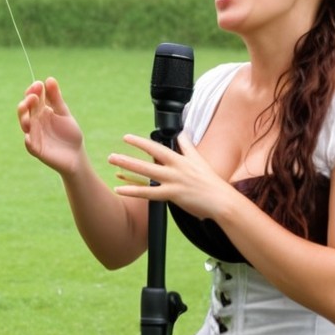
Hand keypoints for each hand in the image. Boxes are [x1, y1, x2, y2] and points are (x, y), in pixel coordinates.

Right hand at [17, 77, 87, 176]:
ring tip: (27, 110)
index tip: (39, 84)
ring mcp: (34, 135)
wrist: (76, 156)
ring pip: (25, 125)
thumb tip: (49, 79)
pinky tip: (28, 136)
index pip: (33, 98)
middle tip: (33, 96)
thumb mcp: (63, 112)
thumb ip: (56, 98)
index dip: (33, 91)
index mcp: (41, 111)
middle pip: (26, 110)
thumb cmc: (68, 134)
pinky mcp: (37, 150)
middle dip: (28, 102)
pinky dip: (28, 140)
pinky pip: (30, 145)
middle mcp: (35, 122)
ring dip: (24, 117)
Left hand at [110, 132, 235, 220]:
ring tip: (112, 167)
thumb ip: (188, 146)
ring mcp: (174, 181)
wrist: (222, 201)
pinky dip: (133, 191)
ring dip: (127, 168)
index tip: (126, 138)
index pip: (157, 148)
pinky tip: (119, 189)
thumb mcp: (199, 160)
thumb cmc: (211, 183)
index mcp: (180, 159)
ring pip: (146, 173)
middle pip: (148, 159)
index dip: (141, 143)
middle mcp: (175, 168)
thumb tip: (182, 133)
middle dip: (128, 157)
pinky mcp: (173, 195)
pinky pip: (148, 193)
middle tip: (111, 155)